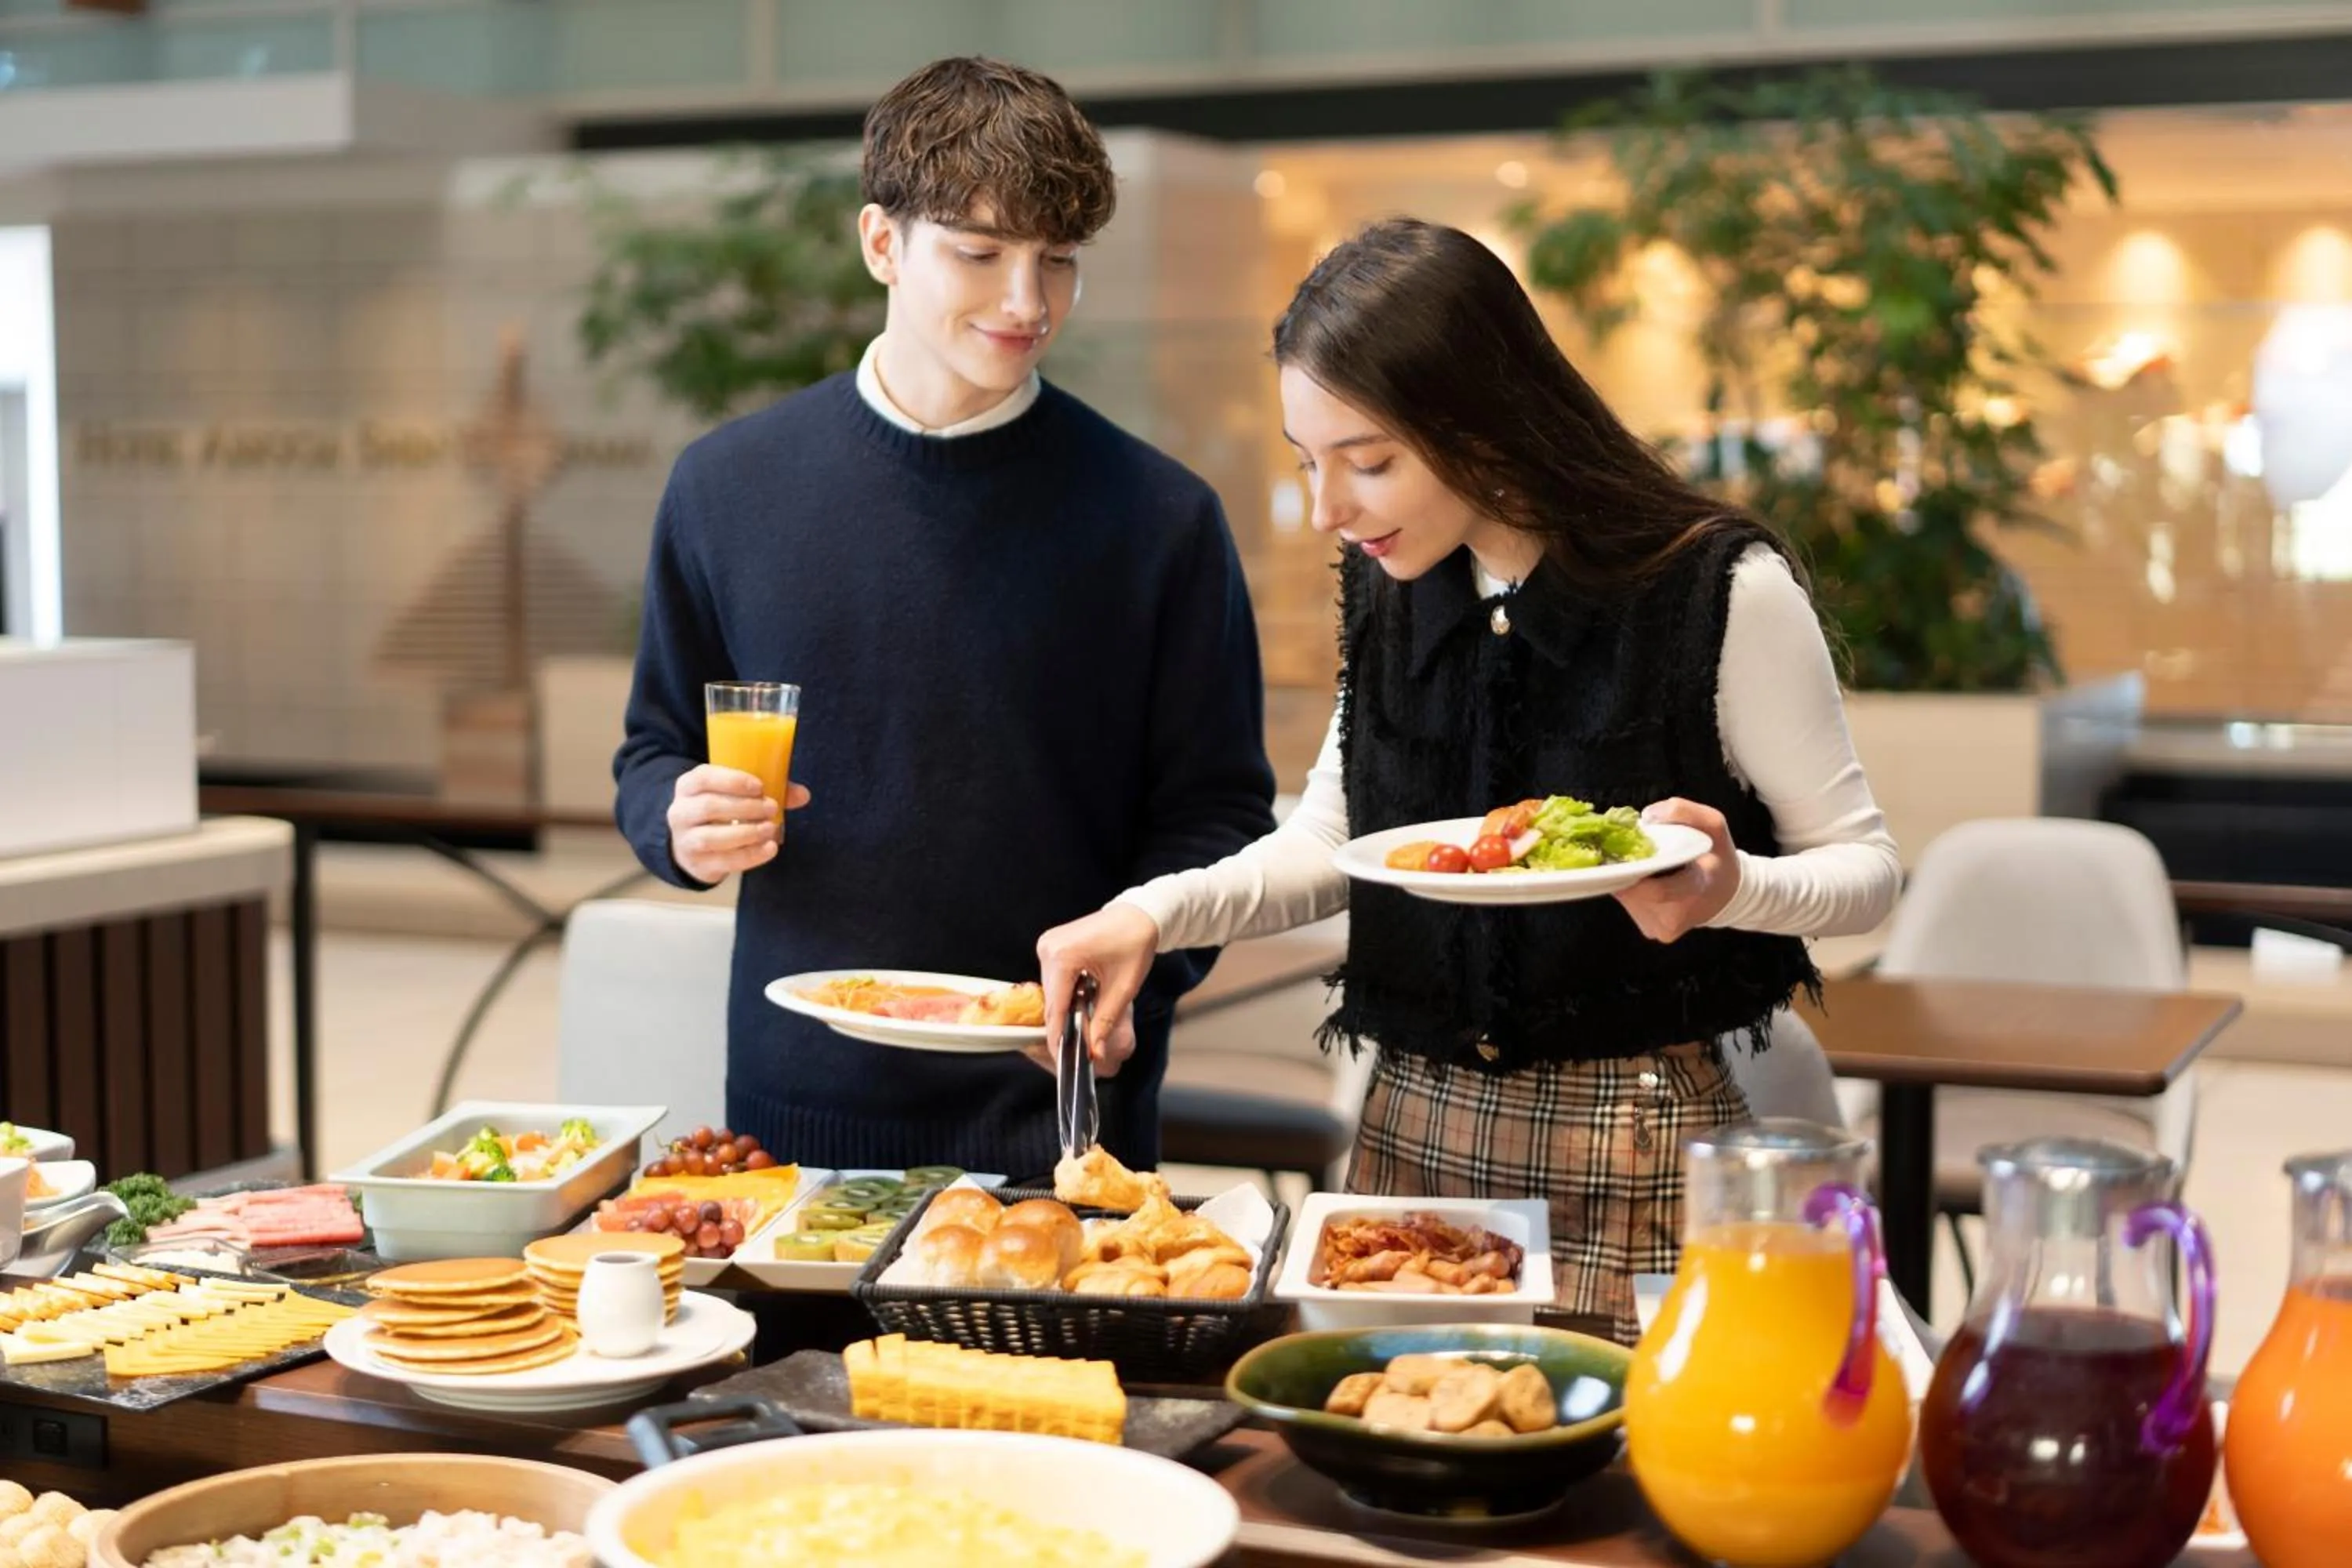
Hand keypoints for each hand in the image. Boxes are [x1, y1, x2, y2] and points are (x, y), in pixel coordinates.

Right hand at [666, 764, 809, 883]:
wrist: (692, 844)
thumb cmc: (719, 811)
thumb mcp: (734, 794)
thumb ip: (766, 792)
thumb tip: (803, 794)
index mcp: (688, 786)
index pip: (704, 778)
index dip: (732, 781)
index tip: (759, 786)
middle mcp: (680, 812)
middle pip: (709, 807)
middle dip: (745, 807)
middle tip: (771, 807)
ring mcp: (685, 840)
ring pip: (711, 837)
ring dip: (746, 833)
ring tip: (770, 828)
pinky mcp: (697, 864)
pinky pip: (723, 861)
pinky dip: (750, 855)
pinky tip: (769, 848)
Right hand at [1027, 903, 1160, 1079]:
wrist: (1138, 914)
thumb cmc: (1135, 944)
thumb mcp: (1123, 988)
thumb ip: (1105, 1022)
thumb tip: (1095, 1052)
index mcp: (1064, 956)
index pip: (1056, 1006)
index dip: (1059, 1035)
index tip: (1062, 1058)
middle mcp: (1048, 948)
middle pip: (1051, 1001)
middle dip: (1063, 1025)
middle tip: (1077, 1048)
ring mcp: (1047, 944)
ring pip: (1051, 992)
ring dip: (1064, 1009)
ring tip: (1082, 1025)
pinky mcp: (1050, 945)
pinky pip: (1053, 979)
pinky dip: (1065, 994)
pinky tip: (1080, 1001)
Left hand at [1613, 798, 1740, 942]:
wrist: (1725, 893)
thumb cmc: (1717, 856)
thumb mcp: (1712, 824)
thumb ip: (1683, 812)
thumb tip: (1646, 817)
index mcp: (1695, 890)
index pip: (1656, 890)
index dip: (1633, 870)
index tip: (1626, 850)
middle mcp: (1675, 918)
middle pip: (1632, 892)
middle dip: (1627, 868)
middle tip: (1632, 850)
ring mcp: (1661, 928)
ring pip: (1626, 898)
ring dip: (1629, 877)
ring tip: (1644, 864)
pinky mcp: (1652, 931)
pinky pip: (1630, 904)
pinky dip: (1632, 887)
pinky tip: (1646, 878)